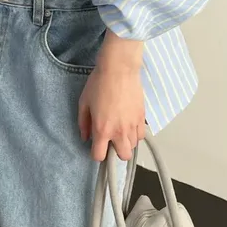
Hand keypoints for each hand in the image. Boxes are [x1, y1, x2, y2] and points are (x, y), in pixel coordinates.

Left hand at [78, 32, 145, 161]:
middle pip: (122, 157)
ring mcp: (133, 125)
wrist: (119, 69)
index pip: (100, 156)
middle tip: (111, 142)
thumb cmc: (99, 83)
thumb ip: (83, 123)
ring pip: (133, 146)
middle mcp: (119, 131)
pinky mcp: (142, 117)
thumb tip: (85, 136)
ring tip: (119, 131)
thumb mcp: (84, 103)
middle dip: (116, 153)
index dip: (96, 153)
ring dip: (126, 142)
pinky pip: (141, 135)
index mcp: (102, 129)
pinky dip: (135, 134)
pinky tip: (129, 125)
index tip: (96, 147)